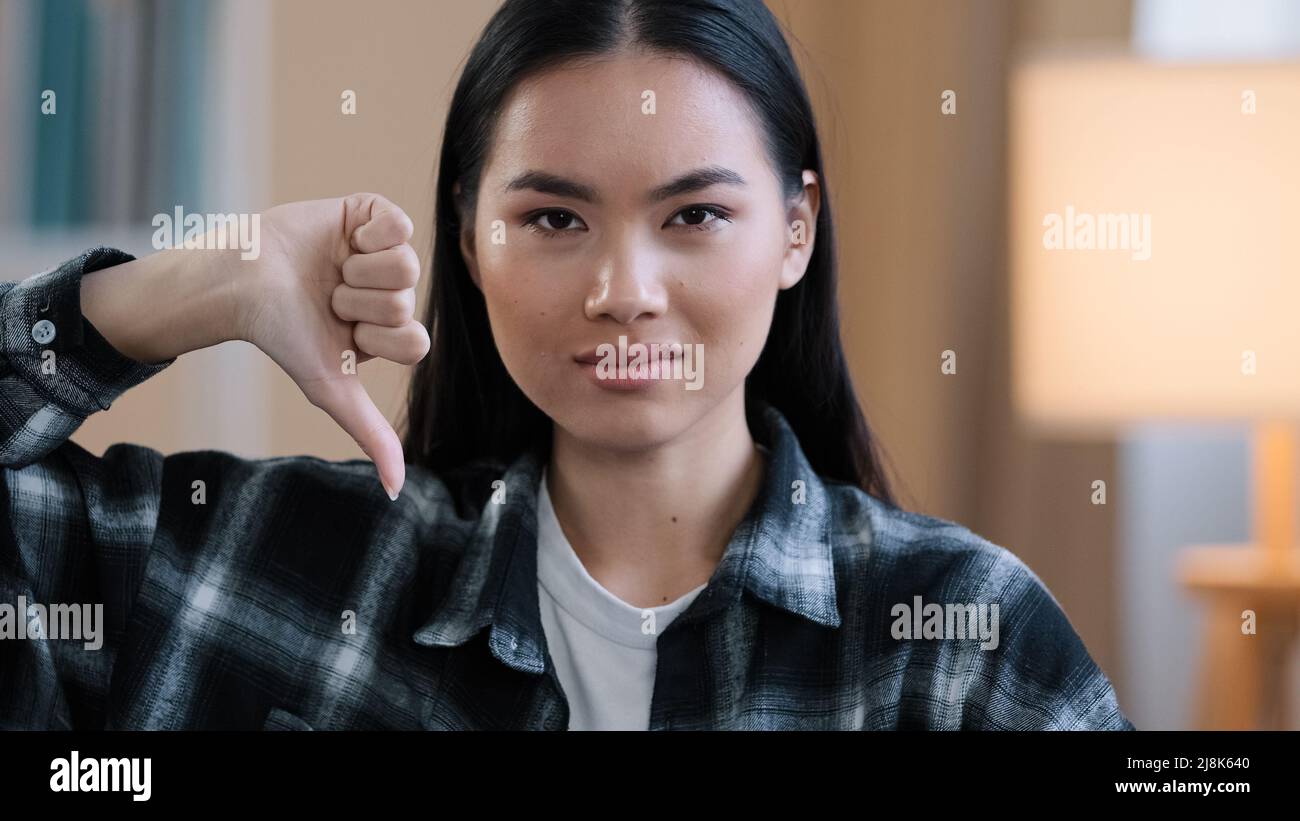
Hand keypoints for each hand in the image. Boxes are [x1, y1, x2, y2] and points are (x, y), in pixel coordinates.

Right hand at [236, 193, 429, 499]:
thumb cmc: (283, 336)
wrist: (239, 281)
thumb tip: (396, 491)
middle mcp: (392, 292)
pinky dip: (368, 233)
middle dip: (358, 303)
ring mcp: (384, 252)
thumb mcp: (330, 388)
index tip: (343, 335)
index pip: (416, 341)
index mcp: (390, 332)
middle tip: (329, 299)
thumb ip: (369, 433)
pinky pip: (398, 222)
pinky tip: (343, 240)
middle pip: (407, 301)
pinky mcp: (370, 214)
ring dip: (358, 271)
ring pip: (405, 263)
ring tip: (331, 272)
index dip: (374, 339)